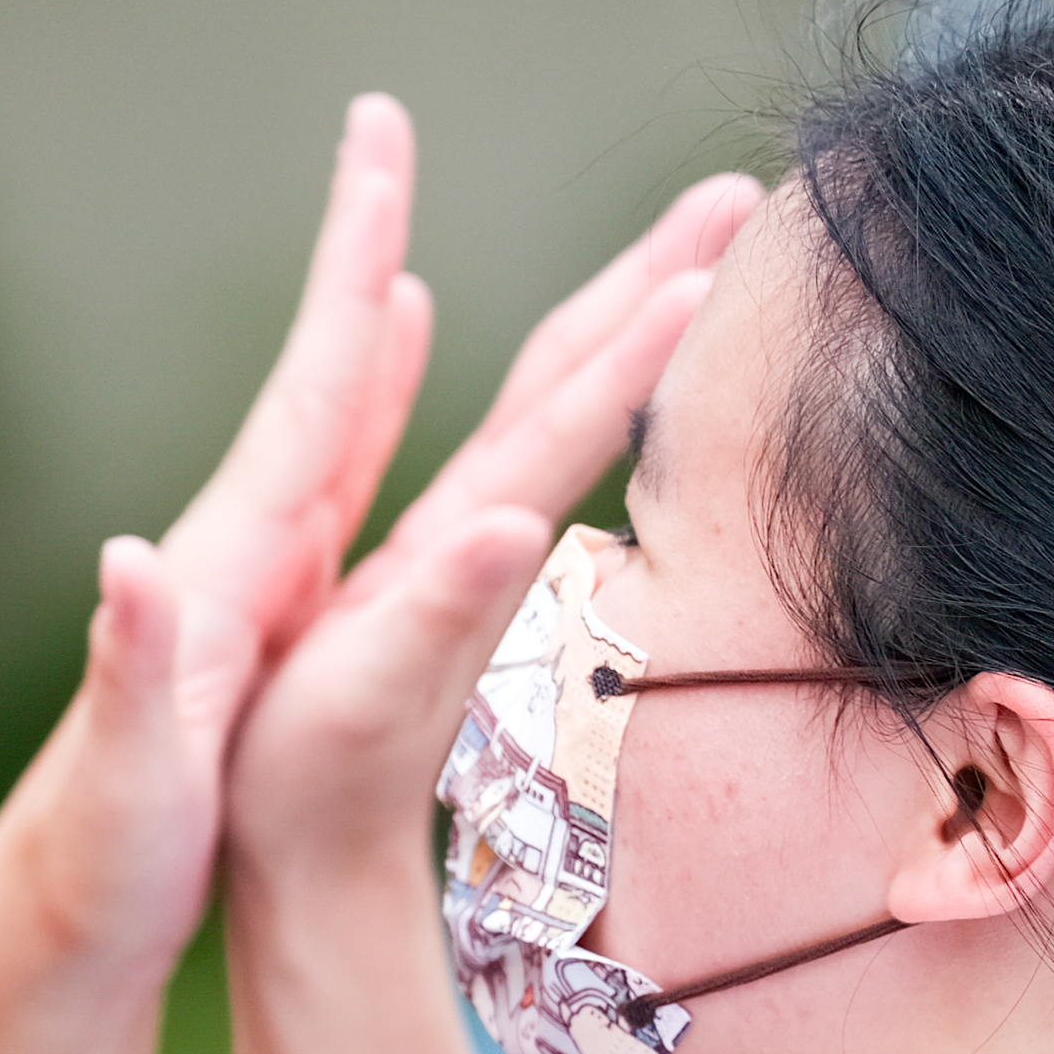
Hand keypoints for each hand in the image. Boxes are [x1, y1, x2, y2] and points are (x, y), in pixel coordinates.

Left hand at [0, 99, 430, 981]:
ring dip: (365, 321)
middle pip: (322, 374)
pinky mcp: (241, 619)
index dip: (356, 266)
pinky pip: (320, 484)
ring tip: (399, 229)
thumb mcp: (120, 778)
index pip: (308, 388)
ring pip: (322, 423)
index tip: (382, 138)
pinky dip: (358, 409)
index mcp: (222, 564)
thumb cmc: (88, 871)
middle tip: (395, 121)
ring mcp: (234, 577)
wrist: (46, 935)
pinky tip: (376, 368)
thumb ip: (130, 666)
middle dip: (371, 248)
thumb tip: (135, 560)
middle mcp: (228, 547)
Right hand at [224, 170, 762, 893]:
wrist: (316, 863)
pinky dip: (534, 368)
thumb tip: (506, 522)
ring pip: (554, 396)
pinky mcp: (442, 561)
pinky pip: (500, 431)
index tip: (710, 256)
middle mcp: (490, 529)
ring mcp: (473, 542)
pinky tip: (545, 340)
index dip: (634, 338)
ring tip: (680, 238)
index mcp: (473, 543)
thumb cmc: (316, 786)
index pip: (567, 419)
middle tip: (738, 189)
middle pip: (583, 379)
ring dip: (619, 310)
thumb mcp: (367, 698)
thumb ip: (438, 610)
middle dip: (657, 279)